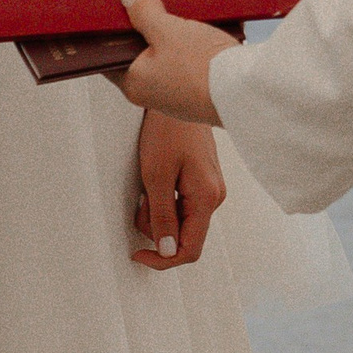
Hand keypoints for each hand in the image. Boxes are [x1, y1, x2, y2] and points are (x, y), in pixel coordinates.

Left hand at [105, 0, 235, 125]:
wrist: (248, 93)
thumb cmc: (202, 67)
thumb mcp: (168, 31)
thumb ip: (144, 13)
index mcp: (133, 83)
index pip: (109, 54)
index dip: (112, 29)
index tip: (118, 7)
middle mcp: (152, 94)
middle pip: (139, 53)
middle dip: (145, 27)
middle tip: (151, 1)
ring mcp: (177, 96)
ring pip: (165, 57)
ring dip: (170, 36)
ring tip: (177, 11)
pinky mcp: (199, 93)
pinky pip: (186, 64)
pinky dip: (188, 47)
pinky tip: (198, 29)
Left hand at [132, 110, 225, 271]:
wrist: (175, 93)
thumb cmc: (167, 130)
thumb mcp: (156, 176)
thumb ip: (162, 217)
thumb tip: (166, 251)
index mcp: (207, 199)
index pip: (189, 250)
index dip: (163, 259)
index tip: (138, 255)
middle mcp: (214, 196)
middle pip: (183, 234)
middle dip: (156, 227)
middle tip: (139, 201)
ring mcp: (210, 187)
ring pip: (181, 218)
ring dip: (158, 211)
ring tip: (145, 184)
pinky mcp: (203, 178)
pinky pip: (182, 202)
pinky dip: (164, 199)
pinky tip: (155, 178)